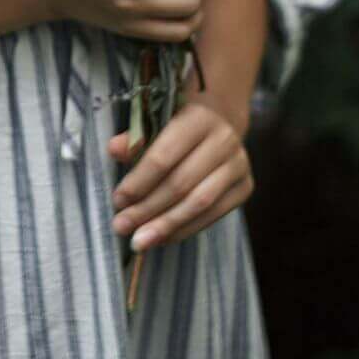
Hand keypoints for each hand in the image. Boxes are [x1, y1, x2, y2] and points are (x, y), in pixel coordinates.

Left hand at [107, 92, 253, 252]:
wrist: (221, 117)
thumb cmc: (179, 119)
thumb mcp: (157, 118)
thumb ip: (136, 137)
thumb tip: (114, 150)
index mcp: (199, 117)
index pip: (165, 156)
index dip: (139, 182)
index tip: (117, 200)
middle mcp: (224, 140)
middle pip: (181, 183)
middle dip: (148, 209)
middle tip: (121, 226)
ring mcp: (238, 165)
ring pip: (199, 204)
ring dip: (166, 226)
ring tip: (139, 241)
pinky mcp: (245, 186)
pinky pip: (213, 215)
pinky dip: (185, 229)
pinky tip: (162, 238)